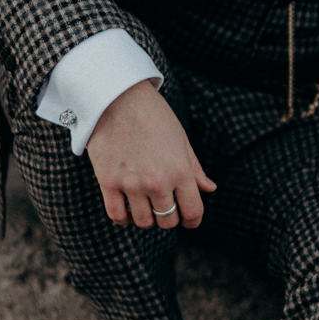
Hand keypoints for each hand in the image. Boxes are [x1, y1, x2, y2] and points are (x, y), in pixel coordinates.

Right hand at [86, 80, 216, 227]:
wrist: (118, 97)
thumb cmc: (154, 116)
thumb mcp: (181, 140)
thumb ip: (195, 169)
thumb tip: (210, 189)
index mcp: (181, 171)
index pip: (193, 212)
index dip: (193, 220)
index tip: (188, 218)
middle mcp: (158, 182)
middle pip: (168, 221)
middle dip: (170, 218)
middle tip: (165, 206)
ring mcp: (132, 184)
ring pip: (143, 222)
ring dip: (147, 218)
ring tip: (146, 206)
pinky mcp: (108, 182)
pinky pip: (117, 216)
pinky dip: (124, 218)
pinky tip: (127, 209)